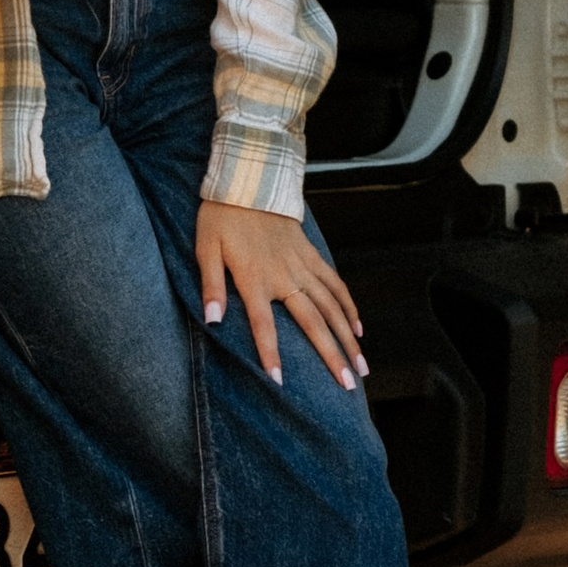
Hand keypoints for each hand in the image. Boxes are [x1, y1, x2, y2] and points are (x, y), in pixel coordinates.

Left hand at [195, 199, 368, 393]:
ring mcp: (302, 265)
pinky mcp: (312, 255)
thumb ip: (211, 287)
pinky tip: (358, 329)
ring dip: (348, 338)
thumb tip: (212, 321)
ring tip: (361, 367)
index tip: (279, 383)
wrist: (250, 180)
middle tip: (347, 386)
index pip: (263, 325)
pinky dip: (349, 307)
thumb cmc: (221, 216)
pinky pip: (336, 284)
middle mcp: (284, 276)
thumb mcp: (206, 249)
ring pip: (332, 307)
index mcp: (255, 278)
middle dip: (331, 356)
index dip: (270, 354)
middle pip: (312, 322)